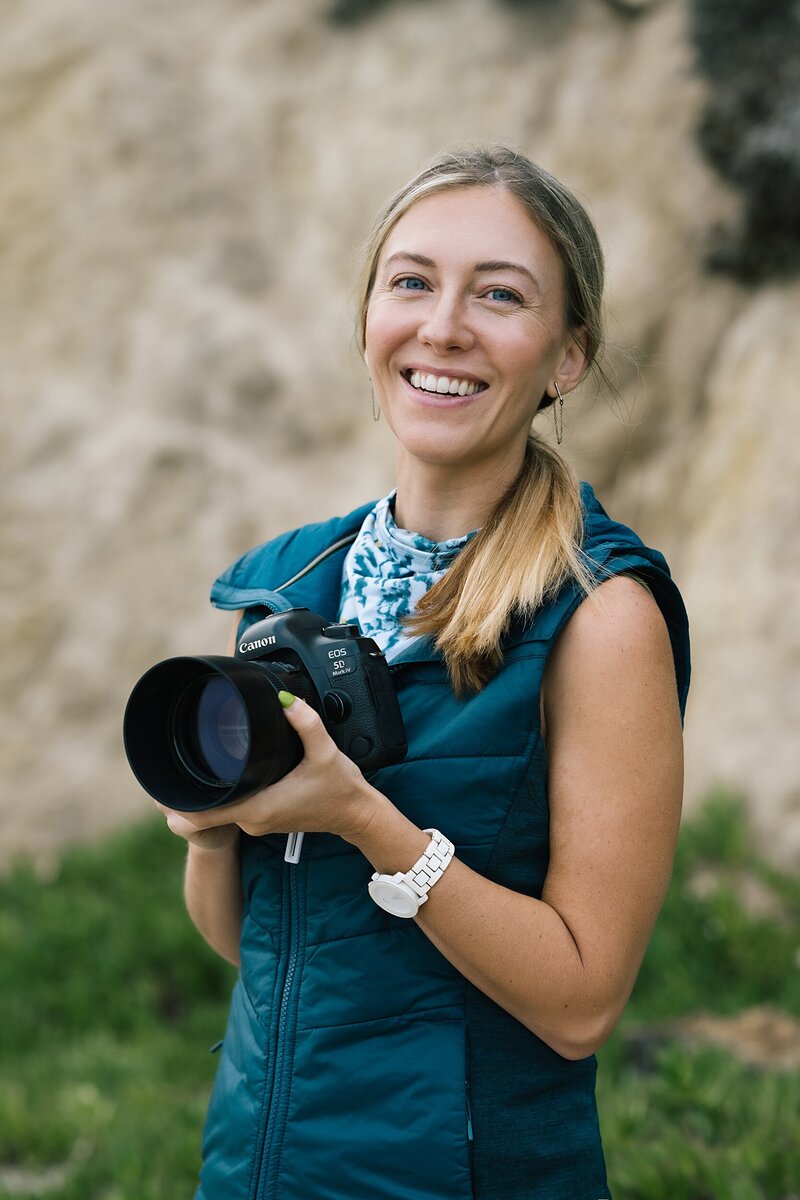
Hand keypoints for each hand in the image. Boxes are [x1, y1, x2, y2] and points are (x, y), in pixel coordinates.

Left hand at [156, 694, 380, 844]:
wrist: (356, 814)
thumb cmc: (341, 789)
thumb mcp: (325, 751)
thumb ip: (305, 723)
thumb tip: (285, 699)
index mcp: (259, 807)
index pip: (203, 815)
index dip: (176, 805)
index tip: (159, 788)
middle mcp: (254, 819)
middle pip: (204, 811)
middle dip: (186, 792)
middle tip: (171, 762)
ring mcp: (258, 822)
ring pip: (217, 810)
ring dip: (203, 793)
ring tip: (190, 764)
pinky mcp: (264, 818)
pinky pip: (232, 808)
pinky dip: (221, 795)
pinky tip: (218, 776)